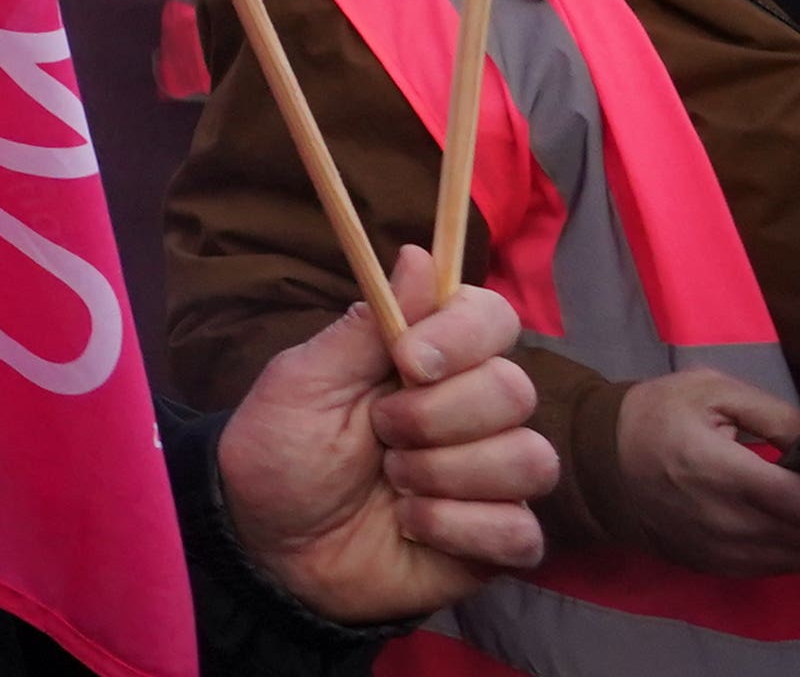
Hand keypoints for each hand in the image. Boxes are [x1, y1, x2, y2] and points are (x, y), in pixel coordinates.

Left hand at [215, 255, 556, 618]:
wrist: (270, 545)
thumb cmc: (282, 451)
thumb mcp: (305, 381)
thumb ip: (366, 326)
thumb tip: (417, 255)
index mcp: (429, 360)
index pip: (493, 318)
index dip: (465, 334)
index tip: (411, 360)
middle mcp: (474, 412)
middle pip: (516, 390)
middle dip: (436, 417)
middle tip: (380, 434)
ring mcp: (495, 477)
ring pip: (530, 460)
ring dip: (443, 475)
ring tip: (392, 483)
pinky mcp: (502, 540)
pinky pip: (520, 529)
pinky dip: (455, 528)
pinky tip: (412, 527)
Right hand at [593, 359, 799, 581]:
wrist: (595, 461)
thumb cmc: (655, 416)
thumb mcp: (711, 392)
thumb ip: (777, 417)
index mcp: (721, 470)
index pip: (799, 500)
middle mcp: (725, 521)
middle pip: (799, 533)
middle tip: (788, 481)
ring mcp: (720, 552)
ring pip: (793, 556)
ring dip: (795, 528)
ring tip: (782, 498)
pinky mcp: (716, 567)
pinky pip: (774, 567)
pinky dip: (785, 547)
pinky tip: (775, 519)